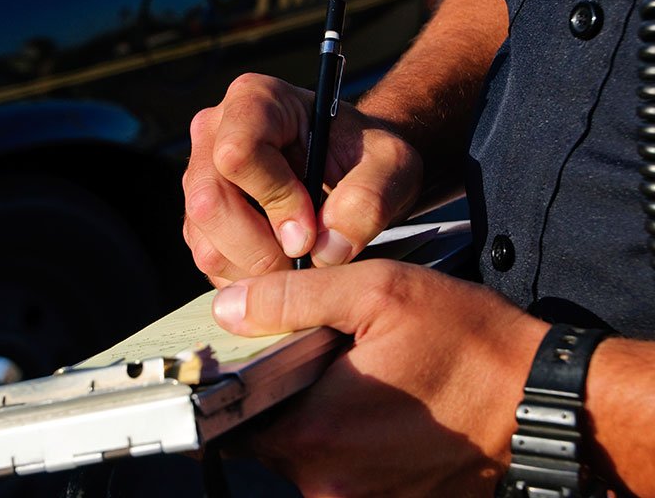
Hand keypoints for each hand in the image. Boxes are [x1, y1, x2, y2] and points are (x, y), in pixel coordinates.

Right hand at [183, 73, 422, 286]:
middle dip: (262, 248)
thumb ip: (369, 200)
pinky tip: (283, 268)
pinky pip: (209, 263)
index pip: (239, 153)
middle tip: (307, 259)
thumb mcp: (391, 167)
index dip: (275, 199)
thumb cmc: (367, 157)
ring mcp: (200, 178)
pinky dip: (248, 281)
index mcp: (254, 100)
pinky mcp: (198, 220)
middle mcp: (213, 133)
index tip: (312, 228)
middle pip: (210, 203)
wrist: (353, 171)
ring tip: (301, 263)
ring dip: (257, 271)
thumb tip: (325, 250)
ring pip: (206, 243)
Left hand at [211, 260, 548, 495]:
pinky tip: (384, 402)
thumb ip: (292, 299)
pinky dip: (352, 436)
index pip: (232, 420)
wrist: (545, 403)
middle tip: (319, 354)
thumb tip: (229, 308)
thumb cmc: (470, 344)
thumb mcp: (378, 294)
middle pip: (270, 437)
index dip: (233, 384)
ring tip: (359, 374)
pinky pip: (347, 469)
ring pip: (310, 454)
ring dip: (321, 416)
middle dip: (283, 395)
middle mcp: (330, 484)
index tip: (248, 360)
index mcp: (316, 435)